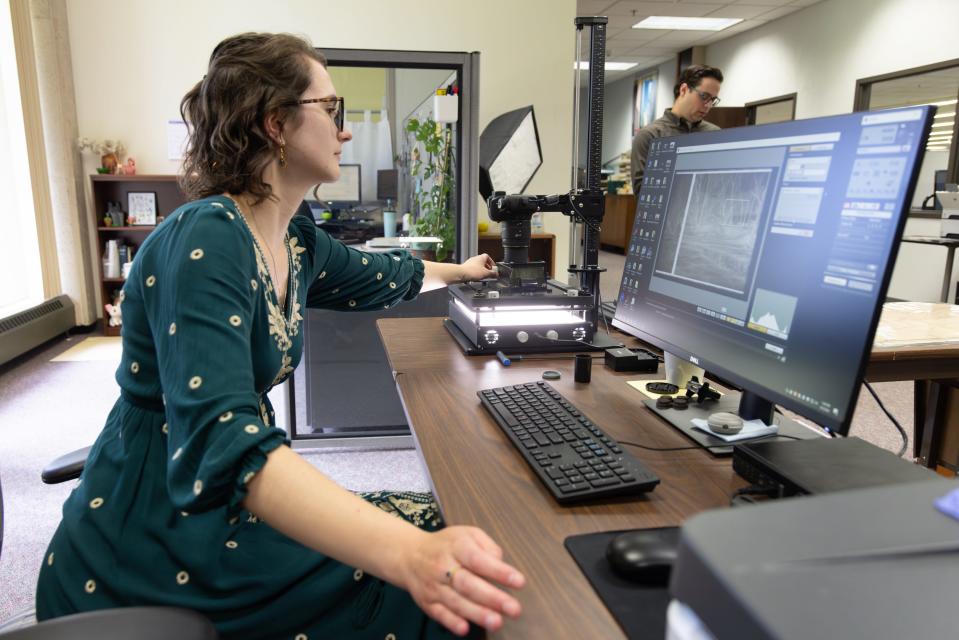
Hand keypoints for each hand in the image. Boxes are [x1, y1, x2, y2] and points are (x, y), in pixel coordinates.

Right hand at [400, 526, 524, 635]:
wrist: (409, 555)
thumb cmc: (448, 545)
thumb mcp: (468, 534)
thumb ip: (487, 546)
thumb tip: (501, 564)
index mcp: (457, 546)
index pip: (478, 559)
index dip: (498, 571)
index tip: (519, 582)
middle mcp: (443, 566)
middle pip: (468, 583)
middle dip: (492, 598)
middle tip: (514, 609)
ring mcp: (434, 586)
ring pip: (456, 601)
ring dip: (477, 614)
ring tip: (497, 622)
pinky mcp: (427, 602)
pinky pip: (439, 613)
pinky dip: (451, 622)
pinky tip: (465, 629)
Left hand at [460, 253, 496, 281]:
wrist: (461, 274)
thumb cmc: (472, 271)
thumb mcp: (486, 273)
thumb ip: (492, 274)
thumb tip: (496, 274)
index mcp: (481, 257)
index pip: (488, 257)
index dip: (491, 263)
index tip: (493, 268)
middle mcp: (475, 259)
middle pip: (483, 262)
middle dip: (487, 268)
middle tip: (489, 273)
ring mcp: (470, 263)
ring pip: (478, 266)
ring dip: (481, 271)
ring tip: (483, 277)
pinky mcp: (466, 268)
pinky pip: (473, 270)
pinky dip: (476, 273)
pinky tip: (477, 278)